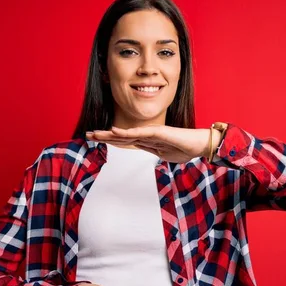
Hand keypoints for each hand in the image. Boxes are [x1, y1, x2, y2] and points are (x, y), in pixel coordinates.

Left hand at [86, 125, 220, 162]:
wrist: (198, 145)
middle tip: (87, 134)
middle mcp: (145, 135)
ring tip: (95, 133)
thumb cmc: (184, 149)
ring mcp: (151, 133)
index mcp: (145, 141)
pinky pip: (139, 133)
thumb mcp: (163, 154)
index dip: (109, 139)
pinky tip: (114, 131)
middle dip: (103, 136)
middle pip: (120, 135)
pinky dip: (126, 132)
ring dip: (109, 134)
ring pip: (126, 133)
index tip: (95, 140)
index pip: (123, 140)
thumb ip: (152, 151)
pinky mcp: (158, 132)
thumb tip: (146, 152)